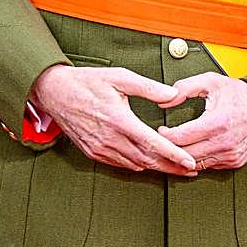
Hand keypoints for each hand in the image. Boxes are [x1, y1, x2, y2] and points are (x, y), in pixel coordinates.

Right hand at [31, 64, 195, 174]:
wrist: (54, 92)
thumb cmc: (86, 82)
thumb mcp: (119, 77)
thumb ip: (148, 87)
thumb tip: (172, 94)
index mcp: (118, 119)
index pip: (152, 143)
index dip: (174, 154)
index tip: (190, 161)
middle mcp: (109, 138)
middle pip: (147, 160)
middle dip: (171, 167)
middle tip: (191, 169)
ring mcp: (100, 148)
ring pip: (134, 165)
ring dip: (156, 168)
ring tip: (175, 168)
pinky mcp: (93, 152)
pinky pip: (120, 165)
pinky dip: (137, 166)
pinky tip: (148, 163)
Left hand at [156, 73, 246, 170]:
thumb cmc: (240, 94)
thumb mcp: (211, 82)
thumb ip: (184, 88)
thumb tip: (163, 100)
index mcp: (217, 123)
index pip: (180, 138)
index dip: (164, 135)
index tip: (161, 128)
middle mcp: (224, 143)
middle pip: (184, 154)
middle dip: (169, 148)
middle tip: (162, 139)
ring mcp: (230, 156)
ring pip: (194, 164)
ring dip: (181, 157)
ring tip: (174, 145)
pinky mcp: (234, 162)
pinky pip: (207, 166)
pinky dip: (196, 160)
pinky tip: (190, 150)